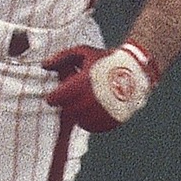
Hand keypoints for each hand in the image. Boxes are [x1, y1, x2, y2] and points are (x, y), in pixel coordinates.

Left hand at [42, 42, 156, 133]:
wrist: (136, 68)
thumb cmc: (106, 59)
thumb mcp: (83, 52)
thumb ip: (62, 58)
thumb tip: (44, 65)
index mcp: (82, 82)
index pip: (56, 98)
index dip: (52, 97)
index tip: (55, 95)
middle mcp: (91, 99)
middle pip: (67, 110)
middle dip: (66, 104)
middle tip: (72, 96)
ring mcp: (102, 110)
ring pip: (79, 120)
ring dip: (77, 113)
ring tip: (83, 102)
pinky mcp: (111, 119)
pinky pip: (93, 127)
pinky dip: (90, 121)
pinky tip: (92, 110)